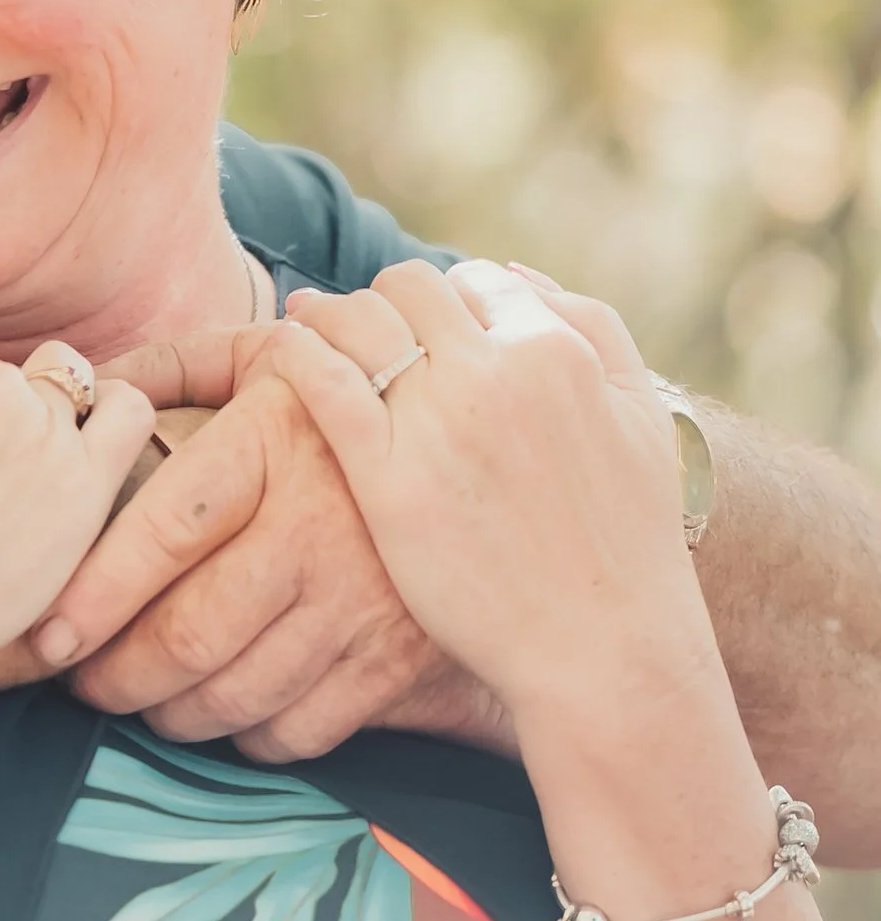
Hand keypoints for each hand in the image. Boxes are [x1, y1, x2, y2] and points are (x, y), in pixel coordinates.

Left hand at [34, 332, 494, 757]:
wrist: (492, 451)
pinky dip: (245, 736)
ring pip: (234, 694)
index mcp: (275, 443)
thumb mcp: (273, 357)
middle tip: (82, 679)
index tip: (47, 634)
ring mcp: (362, 602)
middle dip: (114, 676)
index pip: (164, 533)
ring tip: (143, 698)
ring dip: (168, 713)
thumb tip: (80, 389)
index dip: (94, 596)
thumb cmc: (349, 404)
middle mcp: (319, 528)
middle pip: (189, 633)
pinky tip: (225, 710)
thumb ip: (174, 366)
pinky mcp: (396, 661)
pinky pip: (297, 730)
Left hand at [260, 259, 707, 728]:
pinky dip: (297, 354)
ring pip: (360, 323)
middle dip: (384, 301)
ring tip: (307, 324)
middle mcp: (493, 372)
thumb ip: (590, 328)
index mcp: (556, 351)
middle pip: (409, 290)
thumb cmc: (628, 540)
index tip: (422, 322)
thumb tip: (511, 276)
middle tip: (360, 324)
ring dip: (330, 314)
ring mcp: (437, 423)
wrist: (606, 644)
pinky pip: (323, 383)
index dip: (445, 298)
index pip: (475, 282)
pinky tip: (280, 353)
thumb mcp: (640, 414)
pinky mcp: (387, 479)